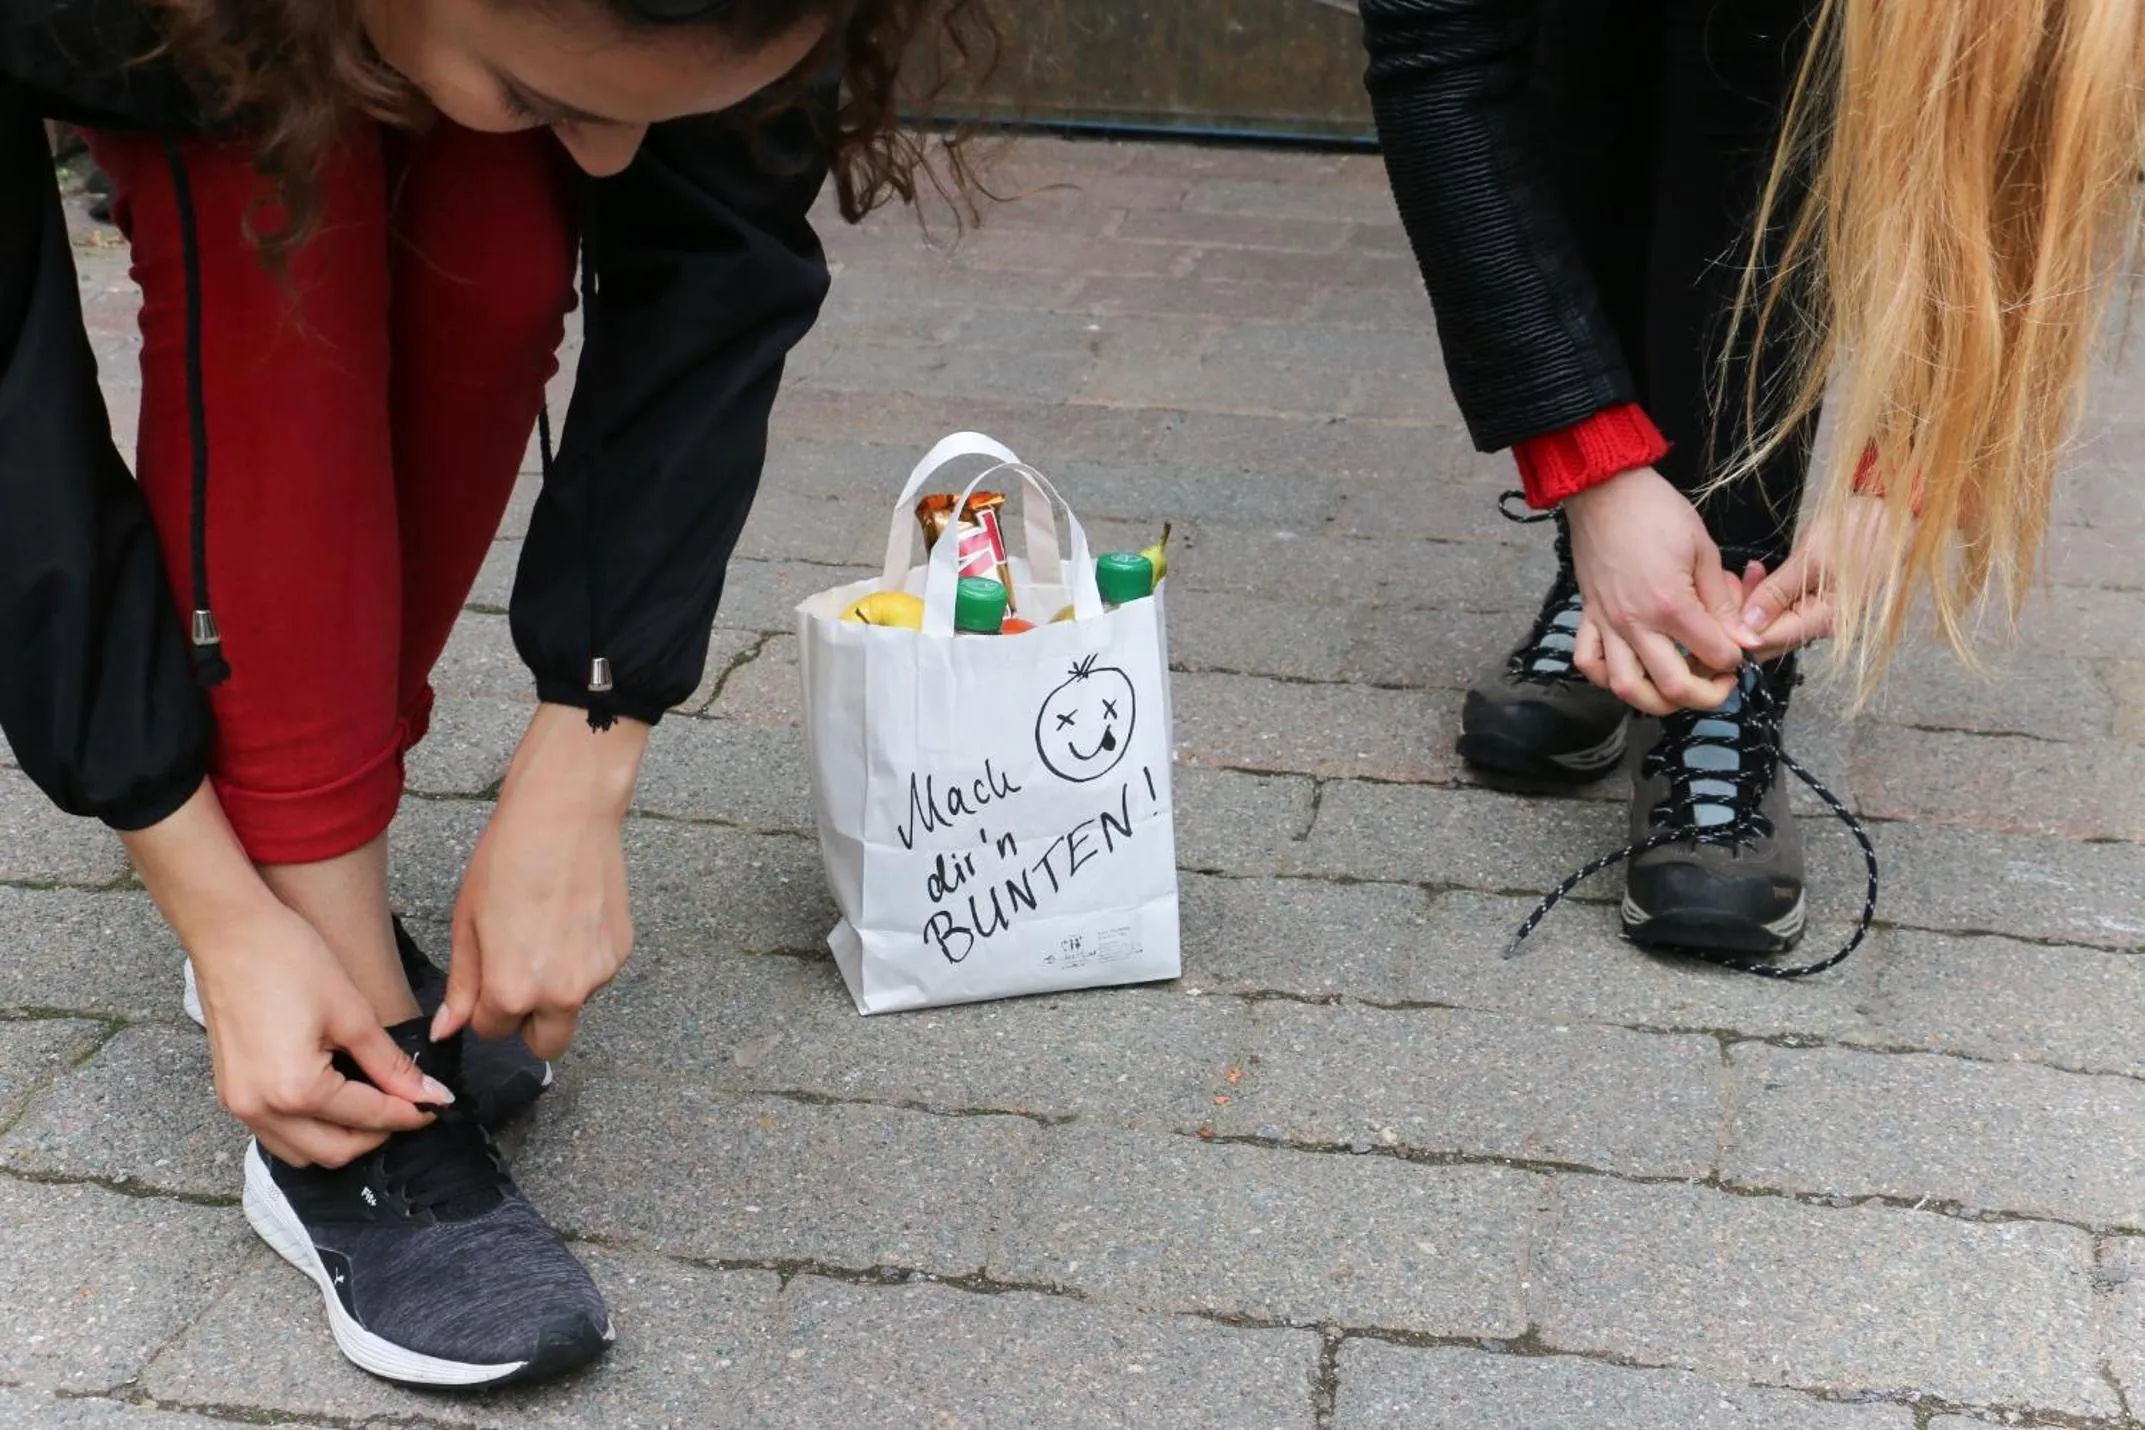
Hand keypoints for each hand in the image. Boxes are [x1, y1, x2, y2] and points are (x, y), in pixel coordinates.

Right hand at [120, 784, 443, 1166]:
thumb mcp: (352, 1014)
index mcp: (296, 1090)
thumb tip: (429, 1093)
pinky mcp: (230, 1095)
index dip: (409, 1113)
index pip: (367, 1118)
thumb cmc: (291, 961)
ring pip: (302, 1152)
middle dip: (377, 1135)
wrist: (229, 934)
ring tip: (374, 1107)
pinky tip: (335, 1103)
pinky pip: (276, 1134)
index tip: (436, 1105)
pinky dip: (310, 1130)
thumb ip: (390, 1064)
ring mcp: (239, 1106)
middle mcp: (262, 1110)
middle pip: (334, 1151)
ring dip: (342, 1139)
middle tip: (409, 1106)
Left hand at [436, 703, 646, 1060]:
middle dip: (529, 1024)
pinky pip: (594, 974)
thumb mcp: (467, 923)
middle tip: (518, 978)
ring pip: (571, 1005)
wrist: (566, 814)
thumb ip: (462, 985)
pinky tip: (571, 916)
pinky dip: (581, 959)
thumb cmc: (507, 859)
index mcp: (513, 990)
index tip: (487, 978)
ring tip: (546, 928)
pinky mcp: (621, 952)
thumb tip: (446, 1030)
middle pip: (545, 1044)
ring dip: (557, 986)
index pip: (493, 1032)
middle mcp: (561, 993)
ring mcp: (598, 974)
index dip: (485, 1009)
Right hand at [1562, 466, 1751, 713]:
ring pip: (1626, 688)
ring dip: (1656, 702)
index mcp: (1671, 604)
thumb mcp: (1703, 549)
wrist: (1605, 490)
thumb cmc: (1655, 511)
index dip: (1737, 659)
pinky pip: (1588, 661)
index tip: (1742, 650)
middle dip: (1707, 696)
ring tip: (1677, 691)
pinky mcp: (1588, 616)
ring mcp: (1607, 623)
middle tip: (1721, 684)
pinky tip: (1630, 671)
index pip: (1714, 654)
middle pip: (1672, 688)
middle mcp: (1636, 622)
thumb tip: (1742, 636)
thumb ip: (1721, 600)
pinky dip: (1606, 677)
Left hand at [1736, 494, 1892, 660]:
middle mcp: (1821, 626)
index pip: (1767, 641)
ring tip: (1746, 572)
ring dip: (1751, 602)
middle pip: (1767, 636)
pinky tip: (1757, 573)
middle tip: (1728, 583)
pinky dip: (1765, 594)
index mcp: (1822, 621)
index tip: (1717, 607)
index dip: (1736, 630)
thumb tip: (1747, 625)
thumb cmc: (1859, 530)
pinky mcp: (1816, 602)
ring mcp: (1819, 615)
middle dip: (1740, 615)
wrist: (1896, 513)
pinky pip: (1782, 608)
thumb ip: (1777, 593)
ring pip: (1771, 623)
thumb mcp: (1811, 558)